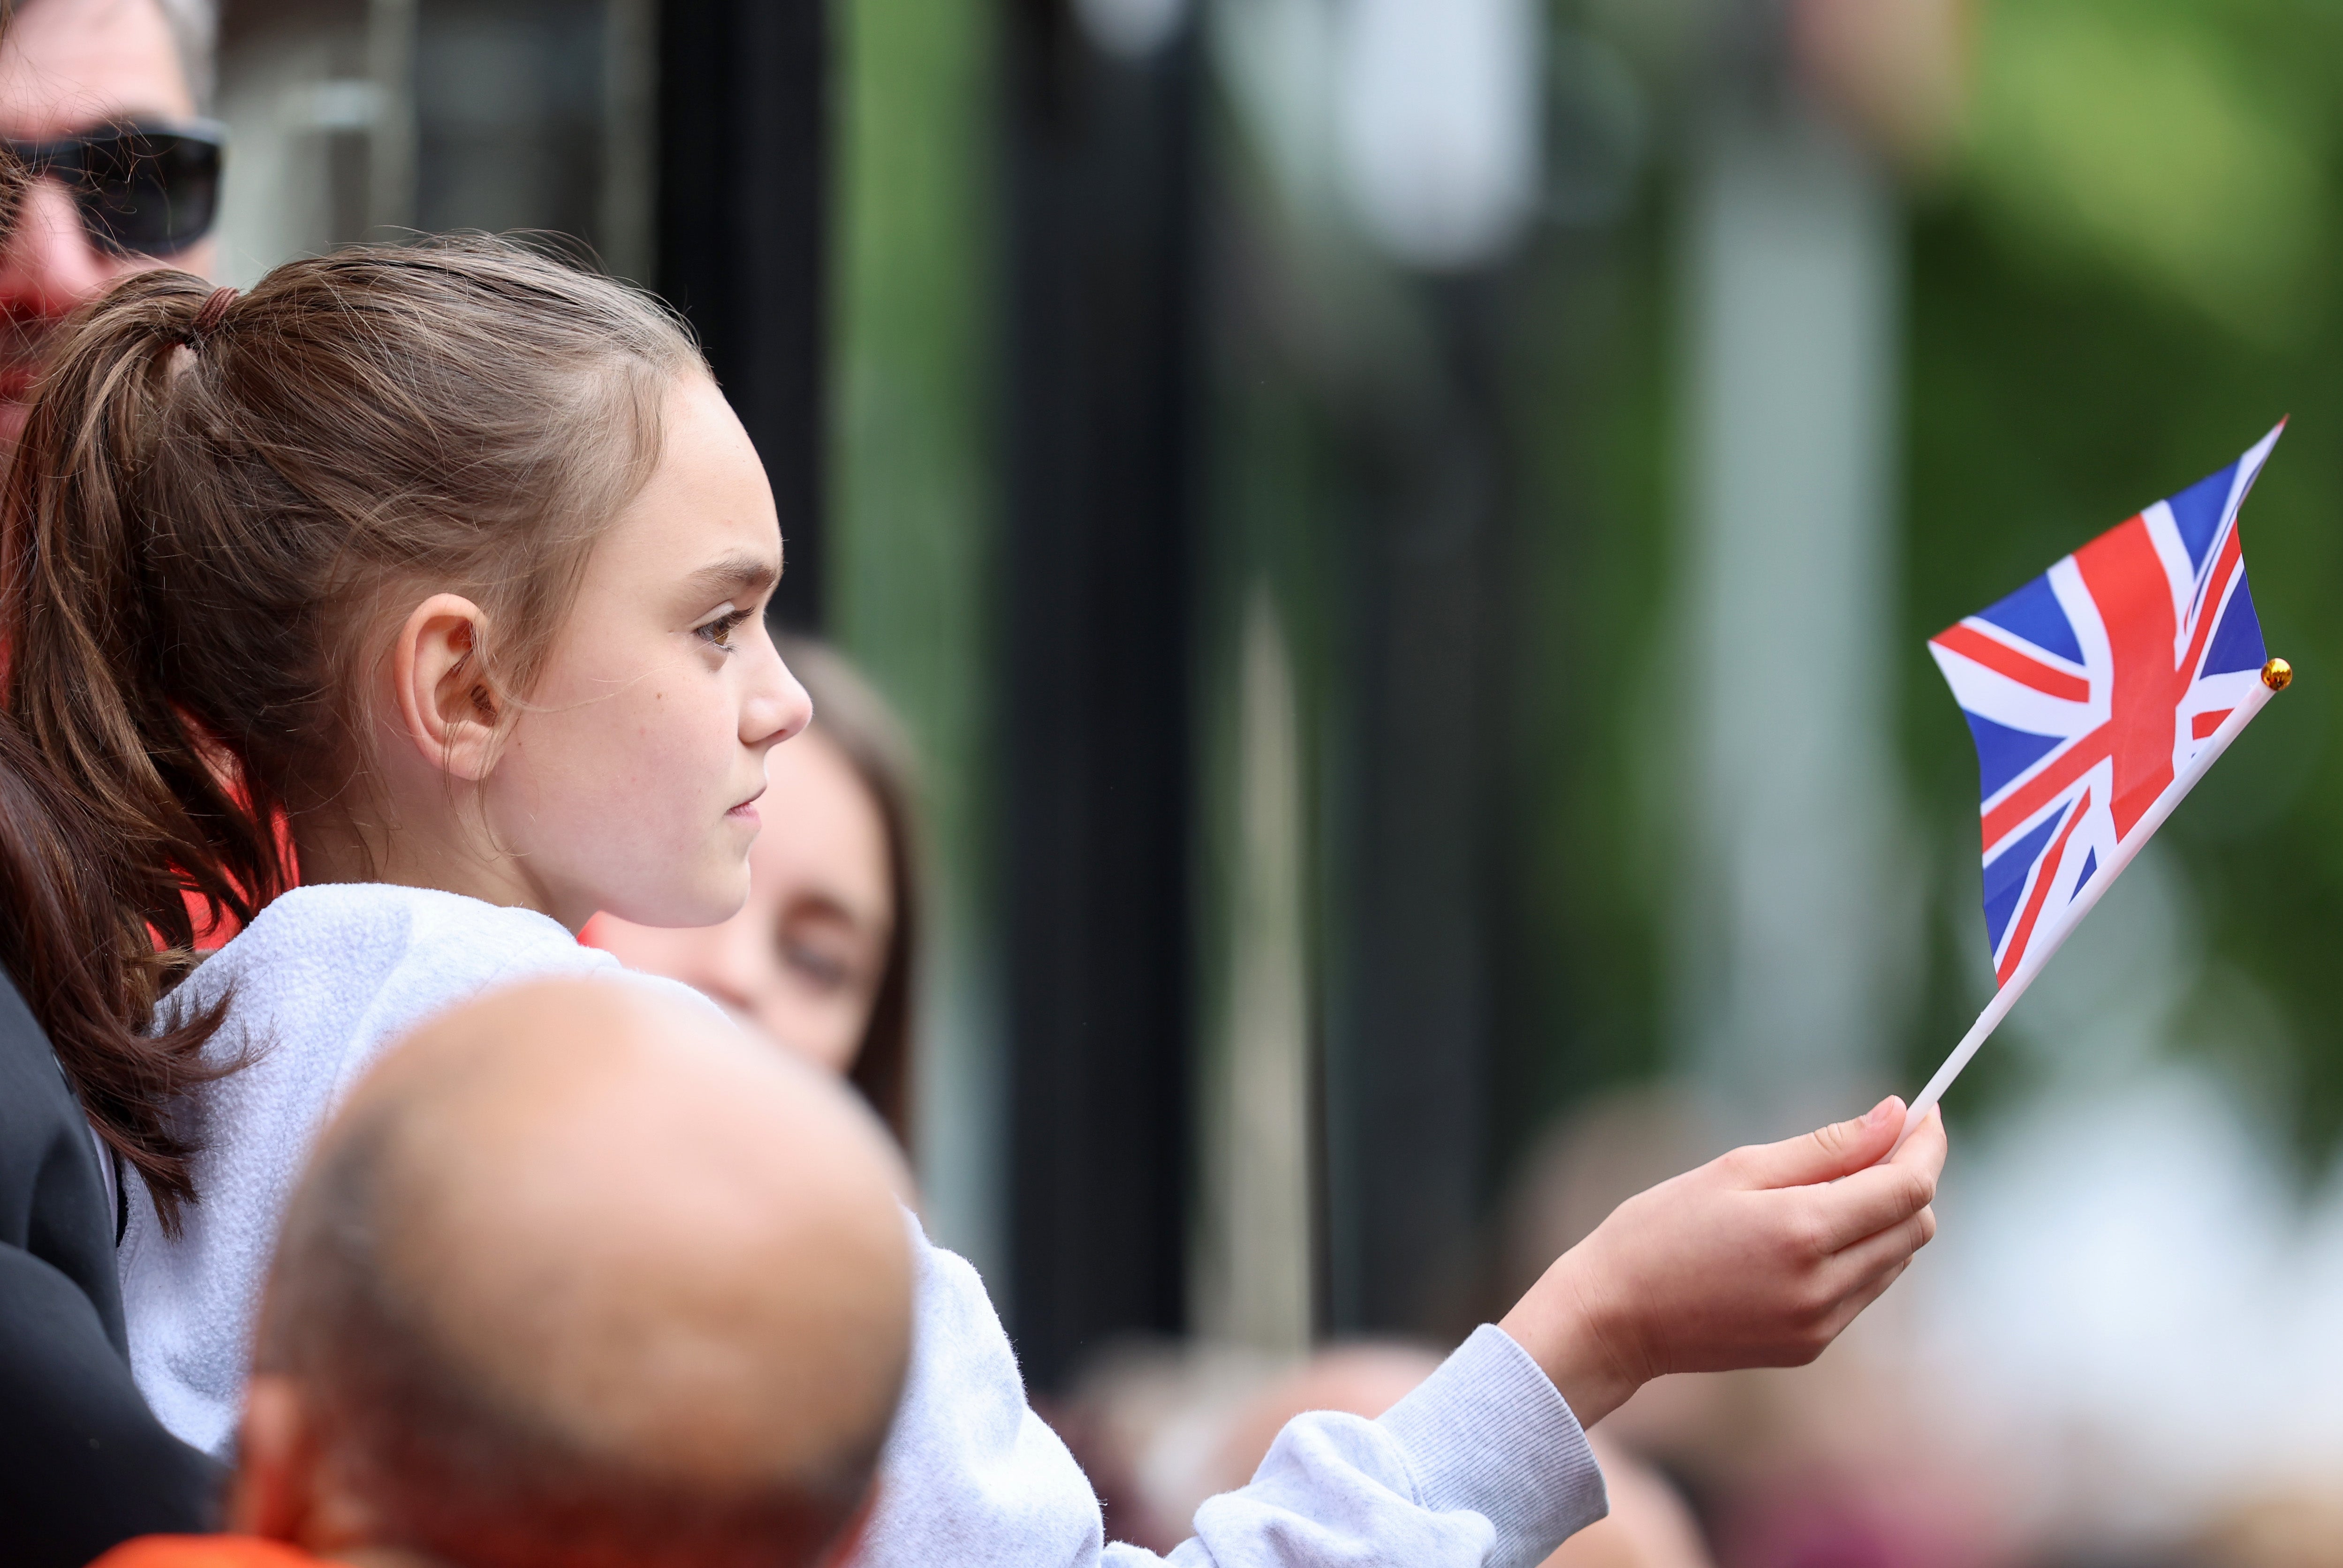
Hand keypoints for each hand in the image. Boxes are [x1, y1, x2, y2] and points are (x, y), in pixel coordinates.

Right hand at [1498, 1095, 1944, 1426]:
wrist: (1614, 1317)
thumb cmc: (1661, 1229)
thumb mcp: (1736, 1170)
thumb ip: (1825, 1147)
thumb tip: (1894, 1116)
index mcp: (1802, 1232)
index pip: (1907, 1188)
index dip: (1926, 1146)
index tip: (1926, 1111)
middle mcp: (1823, 1286)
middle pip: (1915, 1226)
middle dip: (1910, 1177)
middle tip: (1879, 1139)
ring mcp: (1820, 1324)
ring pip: (1896, 1260)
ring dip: (1886, 1216)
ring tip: (1832, 1184)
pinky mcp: (1811, 1347)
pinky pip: (1864, 1290)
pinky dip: (1860, 1253)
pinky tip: (1811, 1232)